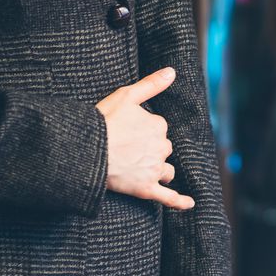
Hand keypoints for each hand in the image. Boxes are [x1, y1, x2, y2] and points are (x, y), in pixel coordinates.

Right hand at [97, 68, 193, 209]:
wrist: (86, 150)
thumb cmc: (103, 121)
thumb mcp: (127, 95)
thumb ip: (152, 84)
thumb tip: (172, 71)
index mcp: (158, 126)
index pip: (158, 129)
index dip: (143, 131)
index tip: (127, 131)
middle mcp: (161, 147)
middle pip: (163, 150)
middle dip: (151, 150)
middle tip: (127, 150)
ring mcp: (154, 169)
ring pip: (166, 171)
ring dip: (160, 171)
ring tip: (142, 170)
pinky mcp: (146, 189)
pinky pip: (168, 197)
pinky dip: (180, 201)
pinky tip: (189, 204)